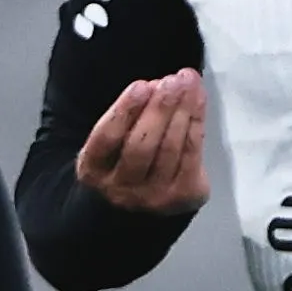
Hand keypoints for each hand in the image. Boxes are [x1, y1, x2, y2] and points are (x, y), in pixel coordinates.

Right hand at [74, 71, 208, 213]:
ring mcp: (154, 197)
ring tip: (188, 82)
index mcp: (93, 171)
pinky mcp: (183, 196)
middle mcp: (121, 189)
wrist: (138, 209)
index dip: (125, 110)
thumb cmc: (124, 162)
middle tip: (173, 81)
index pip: (107, 138)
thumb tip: (158, 86)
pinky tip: (197, 100)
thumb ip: (125, 117)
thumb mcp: (109, 143)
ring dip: (183, 110)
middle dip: (160, 109)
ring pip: (170, 148)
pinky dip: (196, 123)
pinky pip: (192, 154)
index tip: (142, 85)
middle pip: (141, 146)